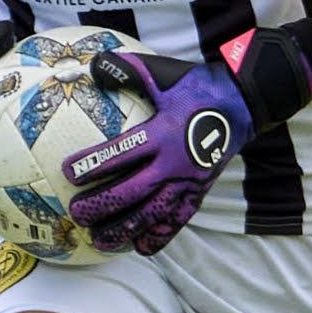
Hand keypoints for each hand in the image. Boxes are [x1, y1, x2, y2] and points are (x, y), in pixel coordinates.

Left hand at [62, 21, 311, 255]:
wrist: (243, 105)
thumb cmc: (198, 88)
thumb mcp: (164, 74)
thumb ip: (128, 70)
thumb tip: (93, 65)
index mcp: (163, 133)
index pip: (122, 153)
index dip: (93, 165)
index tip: (67, 172)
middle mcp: (175, 163)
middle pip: (131, 192)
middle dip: (100, 205)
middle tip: (75, 213)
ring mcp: (188, 183)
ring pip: (151, 214)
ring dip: (122, 229)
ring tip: (97, 239)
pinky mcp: (199, 193)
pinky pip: (178, 222)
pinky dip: (159, 237)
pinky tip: (139, 247)